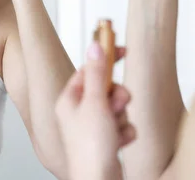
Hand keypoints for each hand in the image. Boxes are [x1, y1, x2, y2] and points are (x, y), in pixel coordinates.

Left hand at [55, 44, 134, 179]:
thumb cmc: (89, 148)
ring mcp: (92, 126)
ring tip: (115, 129)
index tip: (120, 48)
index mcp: (69, 99)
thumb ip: (96, 73)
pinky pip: (122, 125)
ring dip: (122, 117)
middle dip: (117, 97)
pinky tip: (119, 142)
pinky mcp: (105, 139)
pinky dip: (125, 132)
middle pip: (106, 88)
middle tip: (116, 104)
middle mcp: (78, 111)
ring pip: (117, 107)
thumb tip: (95, 47)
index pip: (88, 69)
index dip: (105, 59)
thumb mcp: (94, 102)